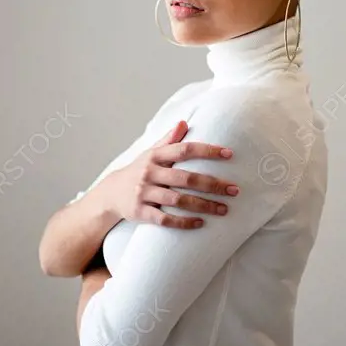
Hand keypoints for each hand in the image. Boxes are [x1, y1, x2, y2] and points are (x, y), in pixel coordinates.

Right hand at [101, 120, 239, 228]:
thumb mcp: (151, 153)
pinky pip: (164, 219)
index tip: (229, 154)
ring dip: (203, 205)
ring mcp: (144, 193)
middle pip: (185, 178)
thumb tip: (184, 122)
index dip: (207, 151)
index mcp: (156, 156)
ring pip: (178, 200)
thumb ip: (168, 139)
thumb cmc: (139, 171)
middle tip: (234, 190)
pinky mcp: (140, 212)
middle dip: (212, 184)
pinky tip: (200, 223)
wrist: (110, 193)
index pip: (184, 150)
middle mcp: (150, 173)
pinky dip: (183, 222)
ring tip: (224, 209)